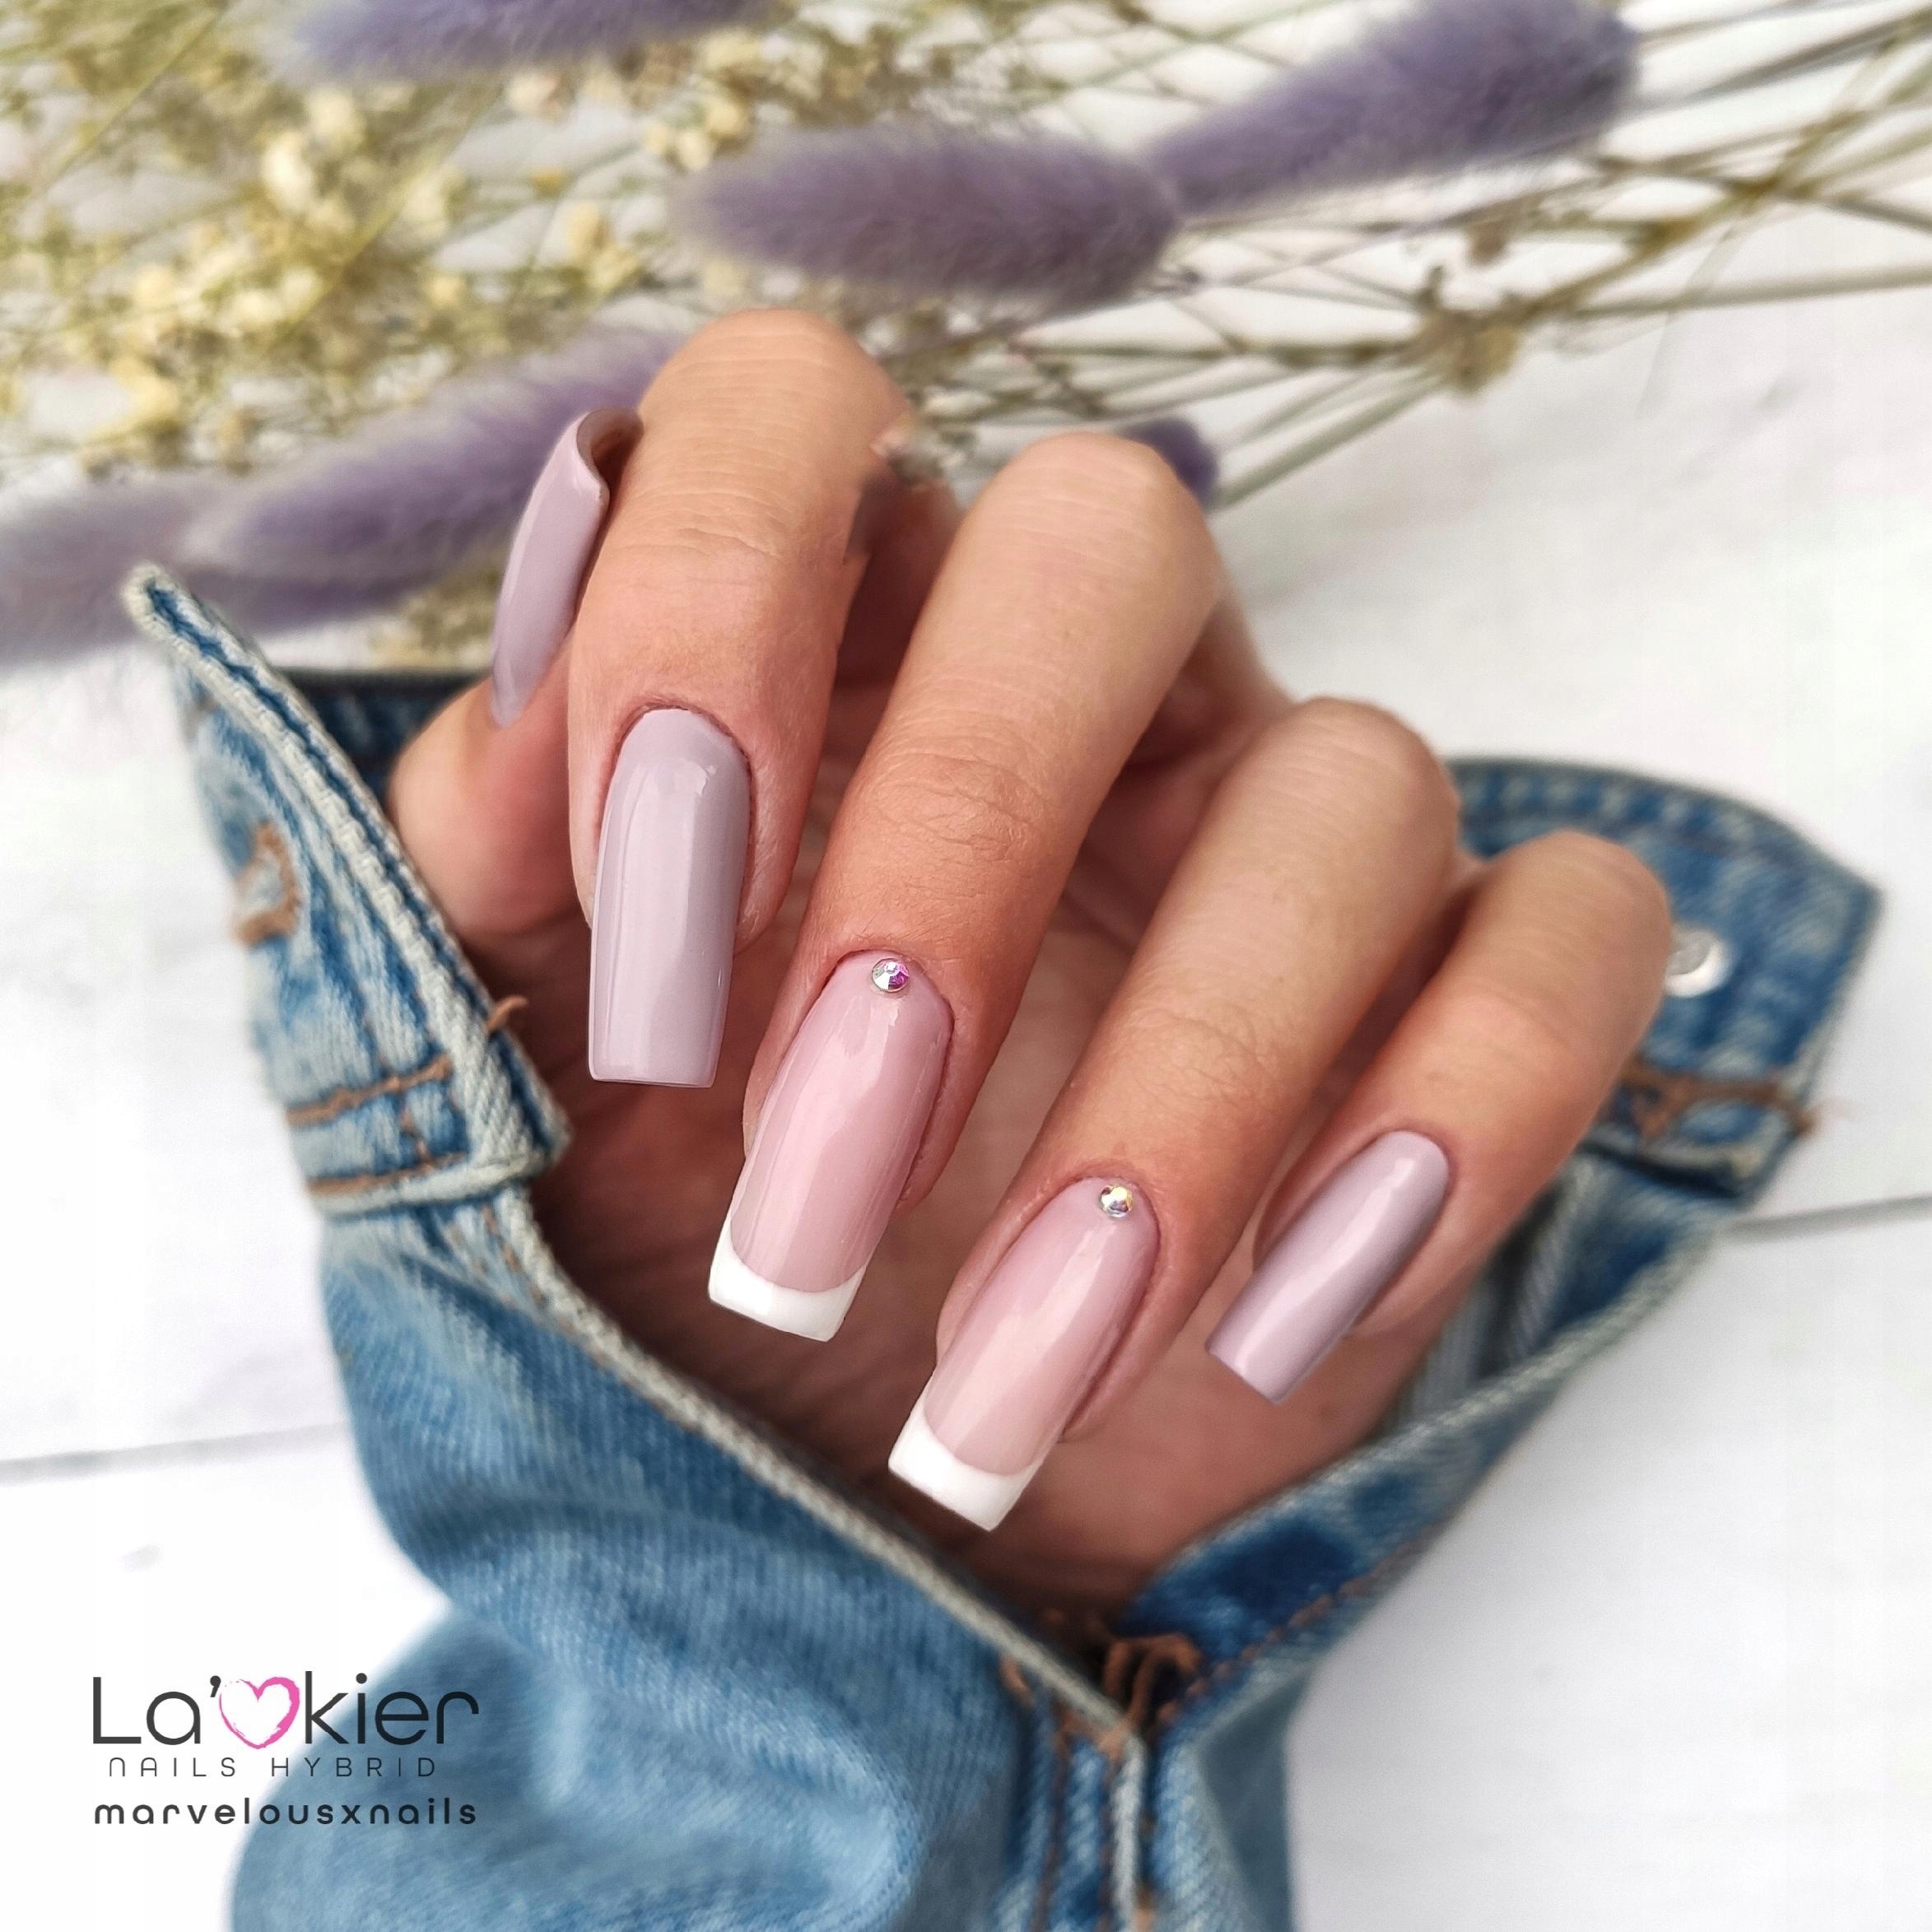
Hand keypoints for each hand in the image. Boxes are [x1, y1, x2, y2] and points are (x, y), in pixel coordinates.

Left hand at [388, 311, 1669, 1612]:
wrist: (867, 1458)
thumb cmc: (688, 1232)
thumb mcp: (538, 1065)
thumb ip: (486, 875)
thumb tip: (517, 737)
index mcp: (834, 643)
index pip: (796, 410)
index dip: (716, 598)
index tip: (659, 929)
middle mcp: (1084, 686)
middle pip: (1113, 536)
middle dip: (958, 853)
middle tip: (818, 1182)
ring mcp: (1291, 826)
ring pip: (1354, 786)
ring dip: (1180, 1101)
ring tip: (1015, 1369)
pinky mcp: (1460, 988)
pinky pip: (1566, 945)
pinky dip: (1460, 1118)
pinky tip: (1278, 1316)